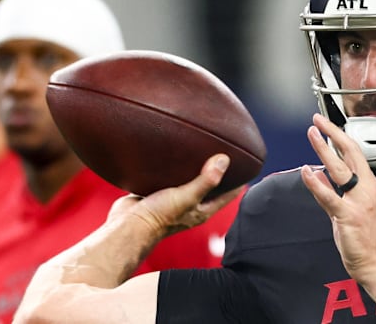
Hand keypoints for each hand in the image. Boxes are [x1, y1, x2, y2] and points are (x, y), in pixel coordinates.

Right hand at [108, 154, 242, 237]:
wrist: (126, 225)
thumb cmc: (159, 216)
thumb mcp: (186, 197)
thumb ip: (205, 180)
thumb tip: (225, 160)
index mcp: (202, 210)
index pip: (228, 195)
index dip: (238, 182)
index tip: (248, 166)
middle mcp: (190, 205)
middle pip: (209, 186)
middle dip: (218, 172)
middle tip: (226, 151)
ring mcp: (173, 199)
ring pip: (188, 181)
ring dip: (195, 168)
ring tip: (201, 149)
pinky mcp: (156, 193)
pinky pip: (169, 177)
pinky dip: (174, 168)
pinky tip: (174, 153)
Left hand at [301, 114, 375, 284]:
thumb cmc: (367, 239)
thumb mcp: (354, 208)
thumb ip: (336, 191)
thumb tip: (320, 175)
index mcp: (369, 186)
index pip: (355, 154)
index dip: (340, 136)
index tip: (327, 125)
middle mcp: (366, 189)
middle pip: (350, 153)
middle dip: (333, 134)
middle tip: (318, 120)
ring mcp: (358, 201)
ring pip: (340, 169)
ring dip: (324, 149)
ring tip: (311, 135)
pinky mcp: (348, 216)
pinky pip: (329, 197)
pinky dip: (316, 184)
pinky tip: (307, 172)